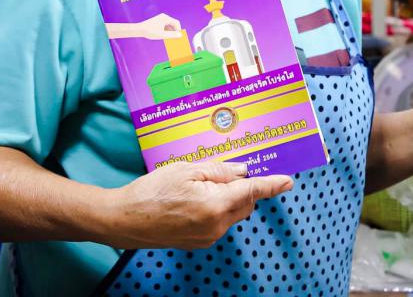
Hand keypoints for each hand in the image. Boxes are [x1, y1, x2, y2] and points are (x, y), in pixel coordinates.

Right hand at [103, 162, 291, 248]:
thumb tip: (243, 172)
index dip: (272, 185)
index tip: (288, 181)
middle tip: (218, 173)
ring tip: (197, 186)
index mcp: (215, 205)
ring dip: (226, 198)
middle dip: (241, 188)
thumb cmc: (151, 192)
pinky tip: (192, 199)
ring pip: (232, 213)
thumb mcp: (186, 170)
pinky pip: (218, 222)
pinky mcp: (199, 242)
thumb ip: (219, 170)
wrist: (124, 220)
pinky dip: (215, 208)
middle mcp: (216, 226)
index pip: (252, 193)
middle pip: (244, 204)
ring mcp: (208, 237)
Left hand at [105, 13, 183, 40]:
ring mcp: (160, 18)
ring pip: (169, 25)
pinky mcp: (158, 21)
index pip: (176, 23)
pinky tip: (164, 36)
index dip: (179, 30)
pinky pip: (165, 25)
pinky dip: (166, 30)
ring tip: (169, 38)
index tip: (178, 37)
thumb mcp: (162, 35)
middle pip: (173, 23)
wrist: (139, 29)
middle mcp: (164, 17)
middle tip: (174, 38)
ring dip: (170, 31)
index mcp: (166, 18)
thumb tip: (180, 35)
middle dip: (174, 31)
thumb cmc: (150, 32)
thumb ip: (172, 35)